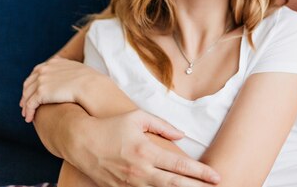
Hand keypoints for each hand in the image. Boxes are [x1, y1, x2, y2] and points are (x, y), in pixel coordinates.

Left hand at [20, 56, 102, 121]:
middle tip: (25, 104)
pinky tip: (30, 119)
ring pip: (27, 95)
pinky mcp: (41, 93)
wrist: (91, 86)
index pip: (37, 72)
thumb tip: (72, 76)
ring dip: (25, 105)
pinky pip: (30, 104)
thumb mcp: (78, 69)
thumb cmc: (90, 81)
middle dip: (26, 94)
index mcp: (53, 63)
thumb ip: (69, 70)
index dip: (33, 82)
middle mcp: (45, 69)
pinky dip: (28, 112)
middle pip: (29, 83)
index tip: (32, 91)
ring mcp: (41, 80)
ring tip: (27, 114)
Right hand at [67, 110, 220, 186]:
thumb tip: (181, 135)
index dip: (200, 172)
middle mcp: (139, 170)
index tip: (216, 176)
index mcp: (146, 151)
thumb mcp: (137, 117)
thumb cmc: (111, 126)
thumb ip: (162, 126)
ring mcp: (130, 184)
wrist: (80, 141)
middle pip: (174, 185)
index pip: (180, 165)